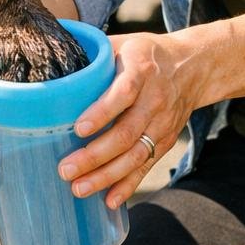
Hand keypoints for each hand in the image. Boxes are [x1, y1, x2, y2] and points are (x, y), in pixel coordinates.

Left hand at [57, 30, 195, 209]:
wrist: (193, 67)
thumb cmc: (145, 54)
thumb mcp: (123, 43)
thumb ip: (92, 53)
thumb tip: (51, 58)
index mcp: (140, 70)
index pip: (123, 93)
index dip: (102, 112)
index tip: (78, 128)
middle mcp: (155, 99)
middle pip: (127, 132)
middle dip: (95, 155)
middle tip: (66, 169)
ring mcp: (162, 123)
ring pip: (136, 155)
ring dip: (107, 175)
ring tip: (79, 188)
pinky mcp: (165, 141)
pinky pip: (146, 166)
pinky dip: (129, 185)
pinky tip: (110, 201)